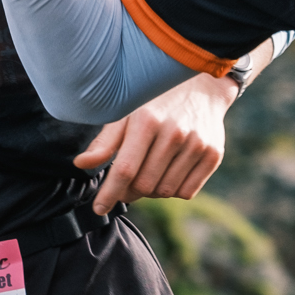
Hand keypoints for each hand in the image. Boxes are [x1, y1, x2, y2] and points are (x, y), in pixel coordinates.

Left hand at [73, 73, 234, 214]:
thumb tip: (81, 165)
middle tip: (125, 183)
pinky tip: (168, 173)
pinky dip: (173, 190)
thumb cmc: (155, 102)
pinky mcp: (213, 155)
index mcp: (147, 121)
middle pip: (144, 185)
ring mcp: (196, 145)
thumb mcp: (126, 113)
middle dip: (129, 191)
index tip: (99, 208)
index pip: (125, 170)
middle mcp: (174, 133)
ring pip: (165, 191)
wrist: (201, 86)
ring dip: (151, 191)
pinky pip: (187, 192)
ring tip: (148, 173)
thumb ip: (105, 142)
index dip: (109, 194)